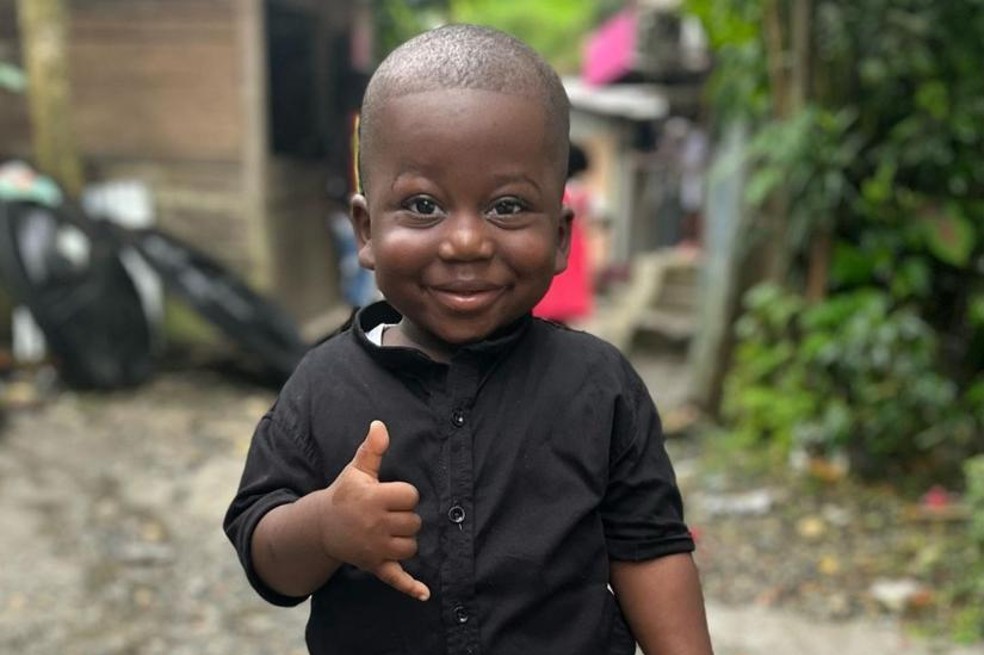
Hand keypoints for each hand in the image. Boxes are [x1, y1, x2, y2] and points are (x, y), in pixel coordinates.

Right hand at [322, 420, 429, 600]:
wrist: (322, 526)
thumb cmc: (345, 495)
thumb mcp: (357, 470)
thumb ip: (372, 449)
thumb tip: (380, 424)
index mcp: (374, 500)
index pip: (411, 496)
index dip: (405, 494)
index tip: (390, 494)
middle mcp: (376, 525)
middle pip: (414, 522)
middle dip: (405, 518)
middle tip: (386, 514)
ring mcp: (376, 548)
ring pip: (411, 546)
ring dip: (406, 540)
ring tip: (389, 532)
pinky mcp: (375, 566)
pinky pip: (396, 579)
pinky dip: (411, 587)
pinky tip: (425, 594)